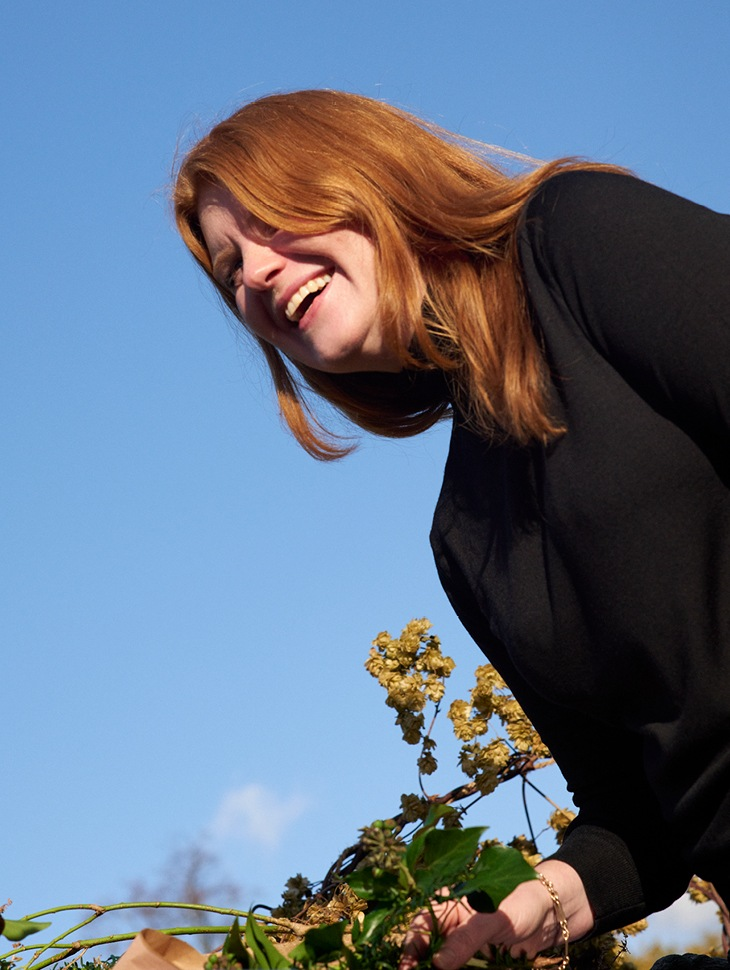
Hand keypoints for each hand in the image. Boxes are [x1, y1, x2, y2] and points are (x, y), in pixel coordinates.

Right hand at [400, 861, 593, 969]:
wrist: (556, 912)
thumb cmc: (522, 900)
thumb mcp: (493, 918)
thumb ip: (466, 939)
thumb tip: (438, 963)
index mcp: (448, 905)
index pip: (419, 927)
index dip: (411, 948)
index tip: (406, 967)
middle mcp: (453, 927)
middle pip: (427, 951)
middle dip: (420, 965)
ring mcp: (466, 947)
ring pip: (444, 964)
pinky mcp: (481, 963)